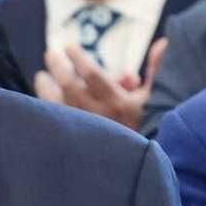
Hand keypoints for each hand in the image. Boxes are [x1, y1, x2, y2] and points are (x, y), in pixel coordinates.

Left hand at [34, 39, 167, 130]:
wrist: (138, 163)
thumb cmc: (146, 125)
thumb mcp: (154, 98)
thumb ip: (157, 70)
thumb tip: (163, 42)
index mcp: (118, 103)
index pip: (93, 75)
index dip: (78, 58)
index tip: (69, 46)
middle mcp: (99, 116)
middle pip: (69, 86)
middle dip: (58, 66)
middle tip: (50, 52)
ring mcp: (84, 129)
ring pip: (56, 104)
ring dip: (46, 87)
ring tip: (42, 76)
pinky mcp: (73, 140)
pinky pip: (53, 120)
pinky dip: (45, 106)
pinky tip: (41, 98)